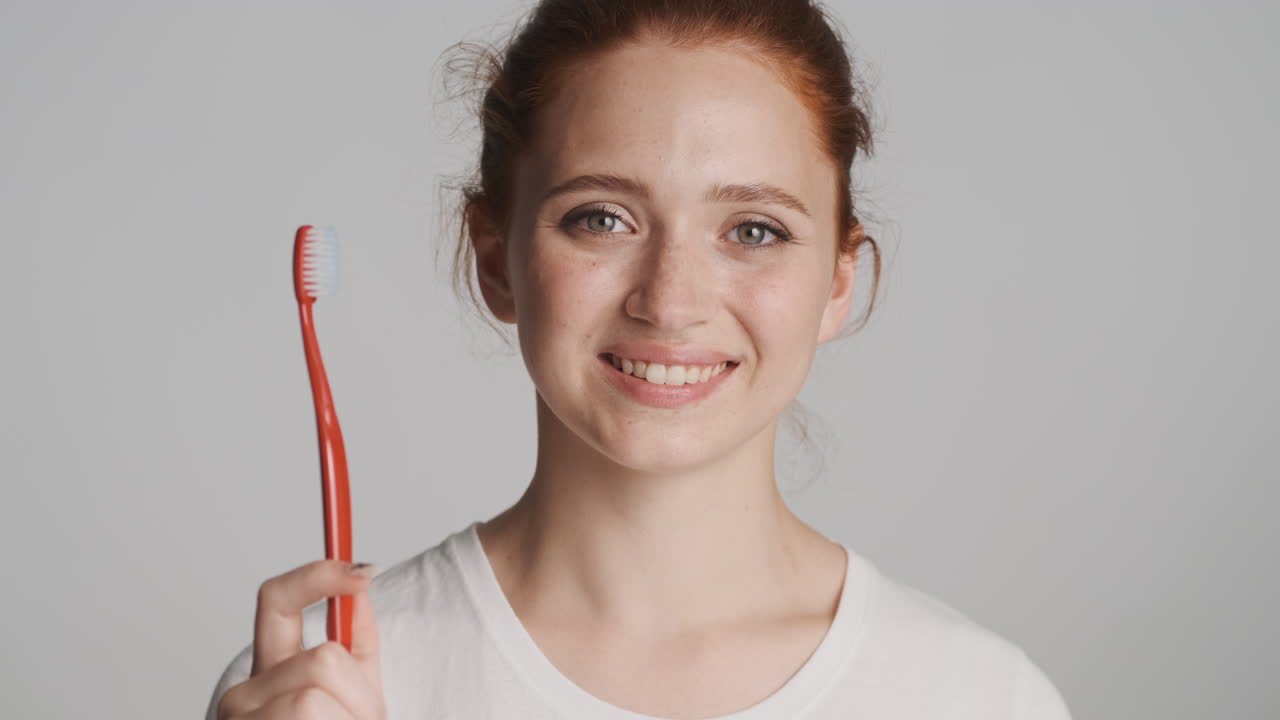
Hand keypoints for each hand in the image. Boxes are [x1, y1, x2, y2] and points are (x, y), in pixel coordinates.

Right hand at [216, 560, 385, 718]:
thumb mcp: (359, 693)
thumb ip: (359, 641)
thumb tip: (361, 578)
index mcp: (272, 668)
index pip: (277, 600)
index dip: (316, 577)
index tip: (361, 573)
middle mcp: (245, 692)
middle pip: (323, 659)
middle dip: (357, 693)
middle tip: (354, 719)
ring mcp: (241, 718)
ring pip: (315, 696)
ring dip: (348, 719)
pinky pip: (313, 717)